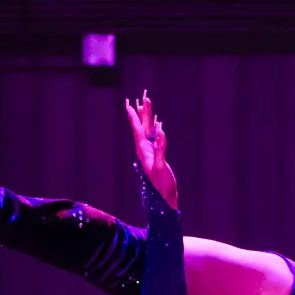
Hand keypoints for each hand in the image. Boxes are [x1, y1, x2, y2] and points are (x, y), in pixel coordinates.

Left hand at [124, 90, 177, 210]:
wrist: (164, 197)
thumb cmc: (161, 184)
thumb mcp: (160, 166)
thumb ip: (160, 148)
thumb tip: (160, 131)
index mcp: (144, 150)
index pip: (138, 129)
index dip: (134, 116)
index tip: (129, 104)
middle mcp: (145, 149)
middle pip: (143, 126)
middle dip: (142, 111)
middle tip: (143, 96)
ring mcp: (151, 151)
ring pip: (149, 130)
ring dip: (149, 117)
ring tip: (147, 104)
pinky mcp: (157, 154)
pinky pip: (155, 136)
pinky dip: (156, 127)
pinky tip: (157, 123)